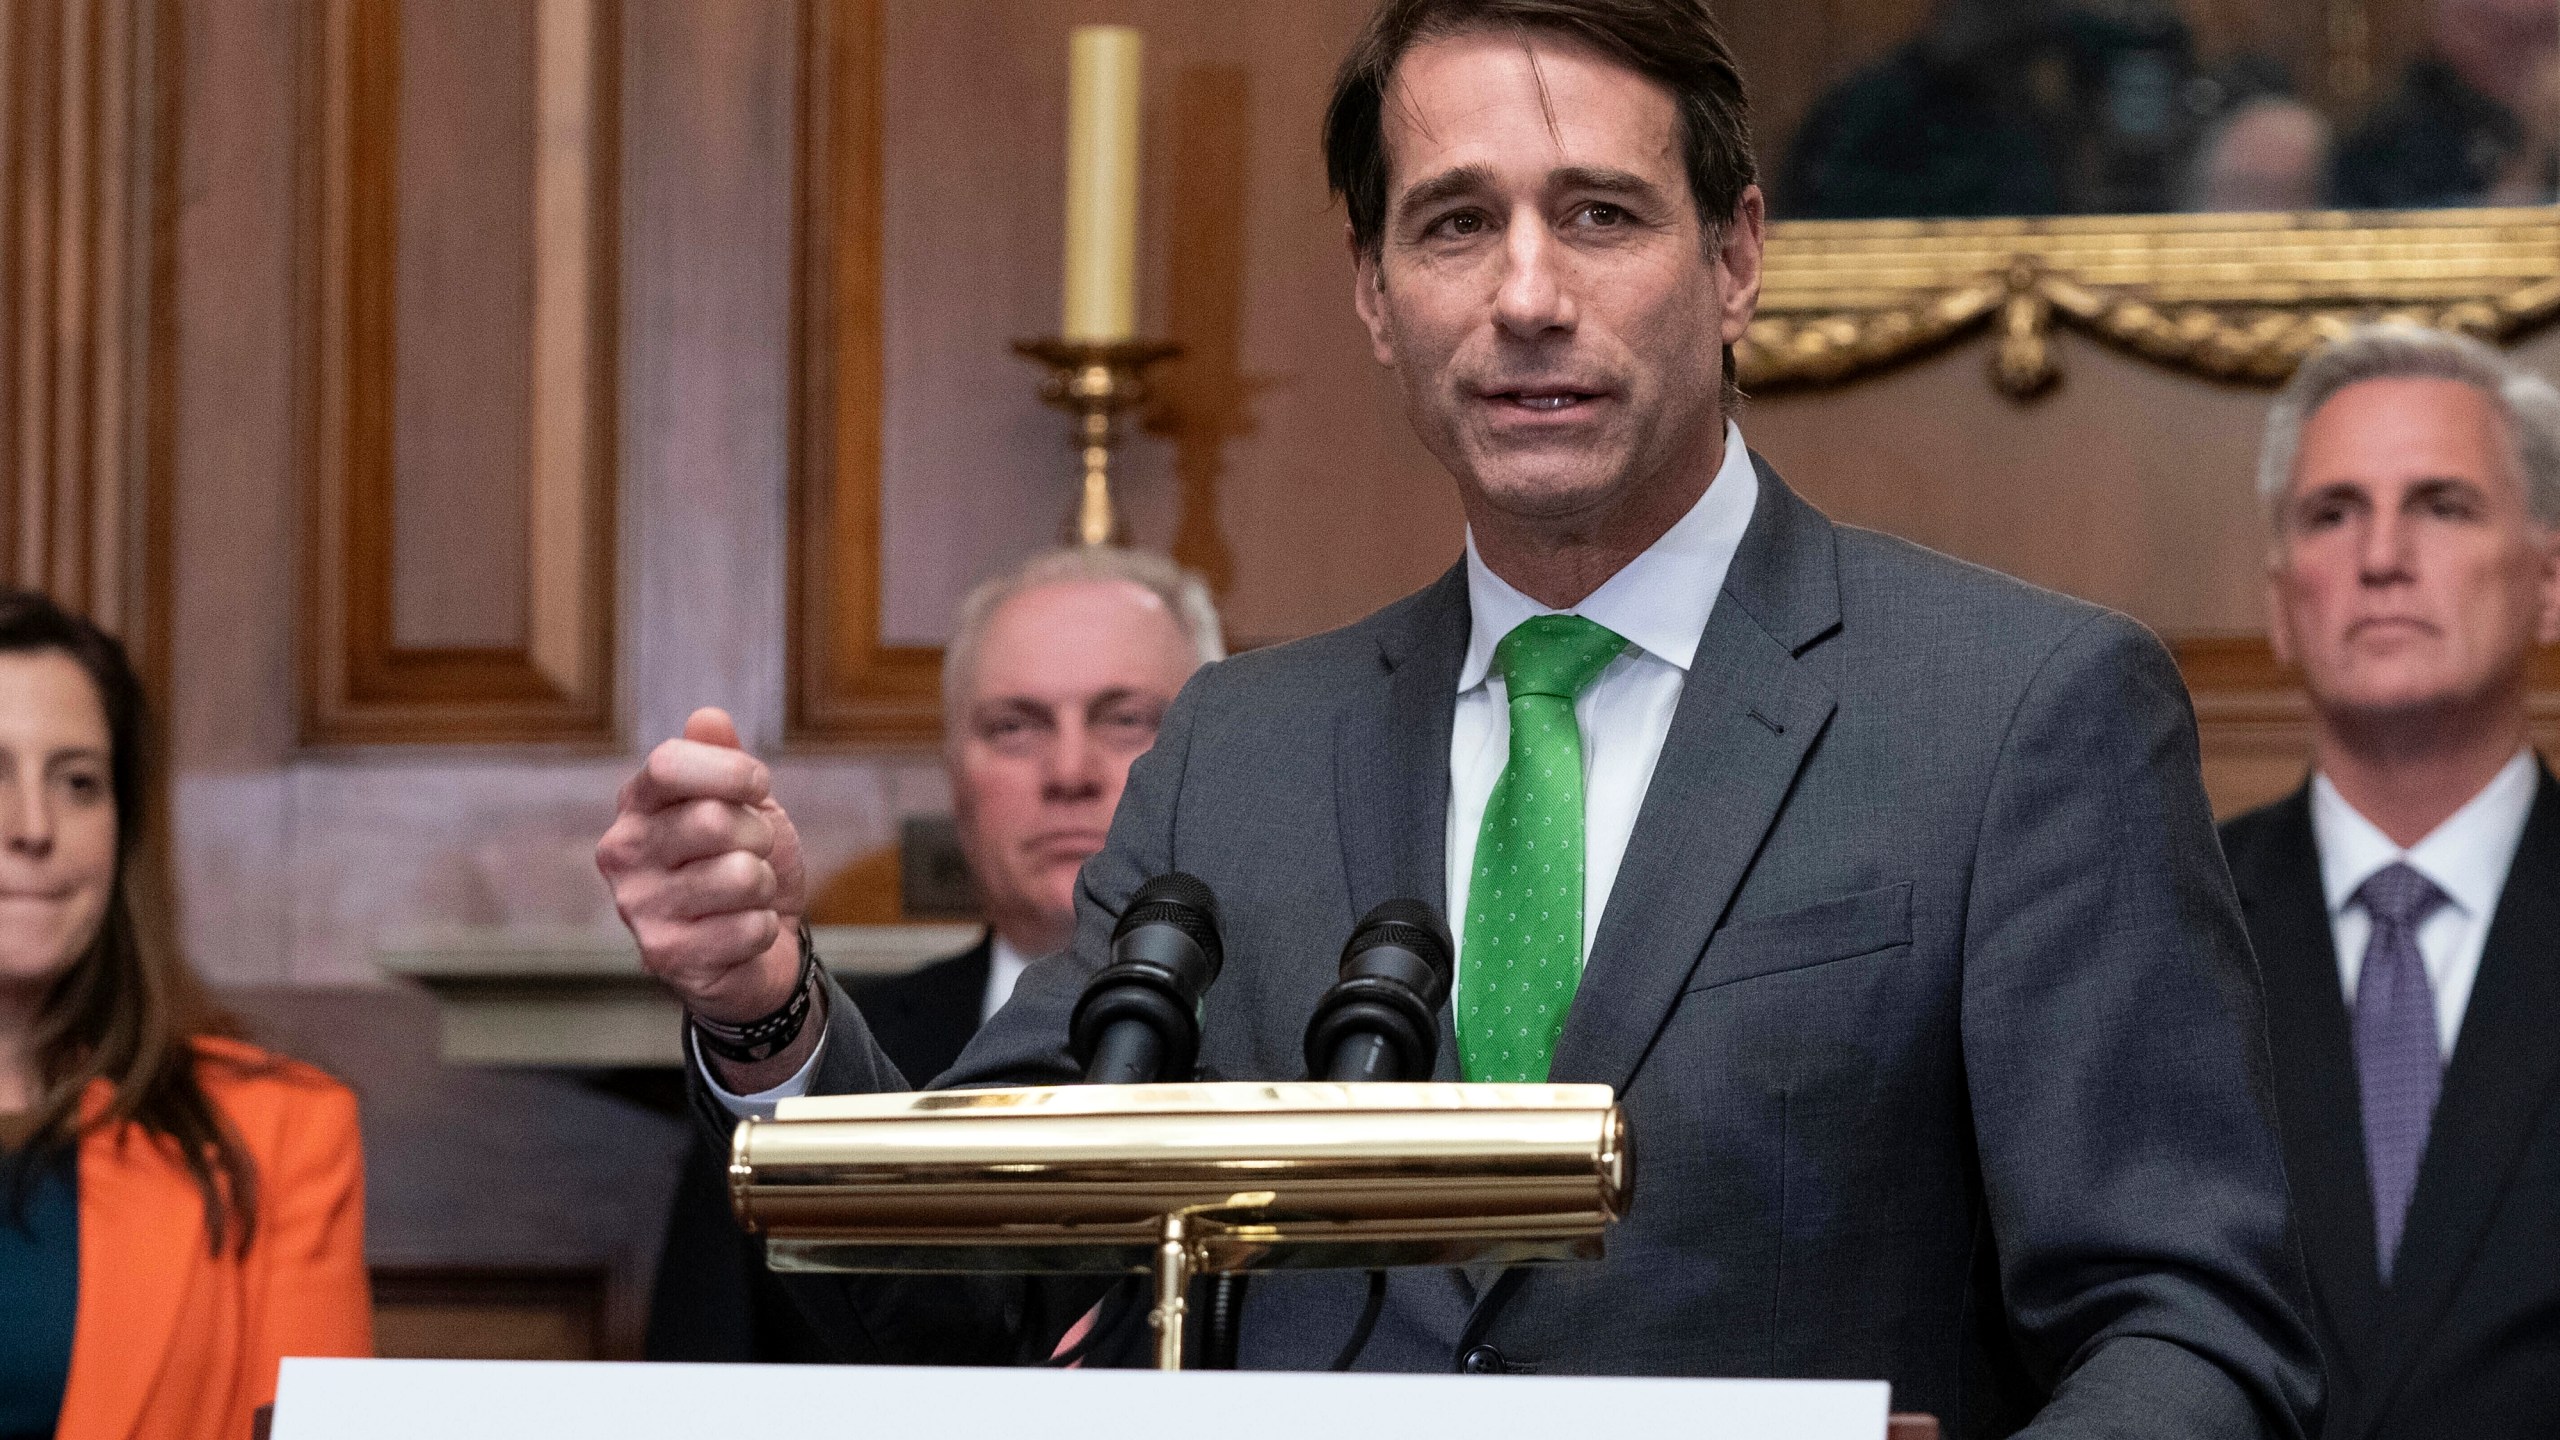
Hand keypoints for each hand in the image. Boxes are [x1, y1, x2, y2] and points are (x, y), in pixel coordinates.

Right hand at [597, 708, 807, 1025]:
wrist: (757, 949)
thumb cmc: (743, 862)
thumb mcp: (743, 803)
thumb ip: (723, 760)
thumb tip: (708, 718)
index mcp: (636, 804)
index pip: (668, 764)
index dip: (731, 771)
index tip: (757, 785)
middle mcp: (622, 852)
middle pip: (712, 819)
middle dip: (759, 835)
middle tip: (753, 852)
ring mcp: (637, 907)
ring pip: (740, 875)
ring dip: (764, 885)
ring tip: (744, 896)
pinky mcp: (664, 955)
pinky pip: (749, 927)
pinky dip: (763, 928)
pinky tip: (739, 935)